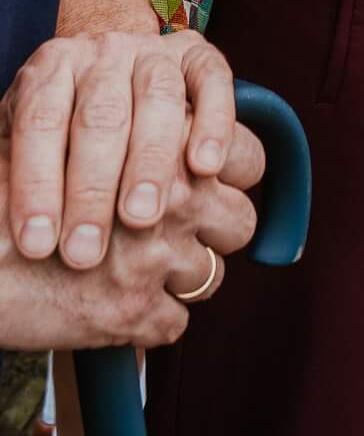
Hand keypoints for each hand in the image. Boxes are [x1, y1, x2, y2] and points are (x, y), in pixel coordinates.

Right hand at [0, 128, 259, 350]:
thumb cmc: (18, 186)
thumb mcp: (83, 133)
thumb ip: (140, 133)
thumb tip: (194, 144)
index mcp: (169, 141)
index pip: (247, 157)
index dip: (234, 174)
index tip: (216, 182)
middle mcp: (174, 197)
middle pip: (241, 221)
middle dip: (220, 231)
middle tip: (187, 233)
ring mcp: (157, 257)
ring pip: (210, 276)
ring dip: (184, 277)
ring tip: (145, 270)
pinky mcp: (132, 312)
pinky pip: (174, 324)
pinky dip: (152, 321)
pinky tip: (121, 304)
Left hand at [1, 30, 251, 270]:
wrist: (107, 70)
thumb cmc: (59, 131)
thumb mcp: (18, 142)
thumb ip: (11, 173)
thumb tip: (7, 233)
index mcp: (51, 67)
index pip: (39, 122)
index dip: (35, 184)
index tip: (36, 245)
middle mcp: (104, 52)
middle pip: (100, 115)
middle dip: (92, 187)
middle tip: (85, 253)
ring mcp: (156, 51)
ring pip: (158, 98)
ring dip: (151, 162)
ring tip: (140, 220)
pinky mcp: (199, 57)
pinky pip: (212, 81)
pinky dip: (213, 123)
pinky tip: (205, 168)